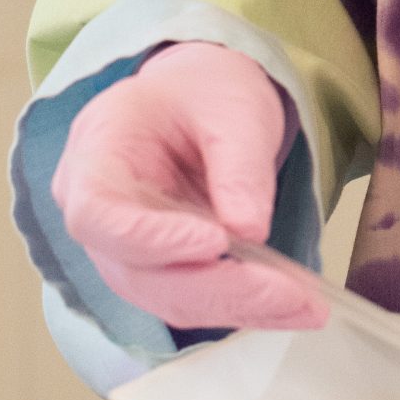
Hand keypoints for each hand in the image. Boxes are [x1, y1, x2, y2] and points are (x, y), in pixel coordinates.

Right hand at [51, 42, 326, 332]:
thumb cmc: (206, 91)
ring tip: (304, 307)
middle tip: (289, 295)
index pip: (99, 214)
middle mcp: (95, 212)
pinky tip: (289, 305)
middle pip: (137, 272)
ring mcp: (121, 248)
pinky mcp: (156, 268)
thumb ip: (239, 165)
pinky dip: (239, 304)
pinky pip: (189, 297)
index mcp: (95, 153)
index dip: (151, 239)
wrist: (201, 97)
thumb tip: (251, 231)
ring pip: (165, 297)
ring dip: (236, 307)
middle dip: (217, 288)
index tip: (215, 243)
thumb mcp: (233, 107)